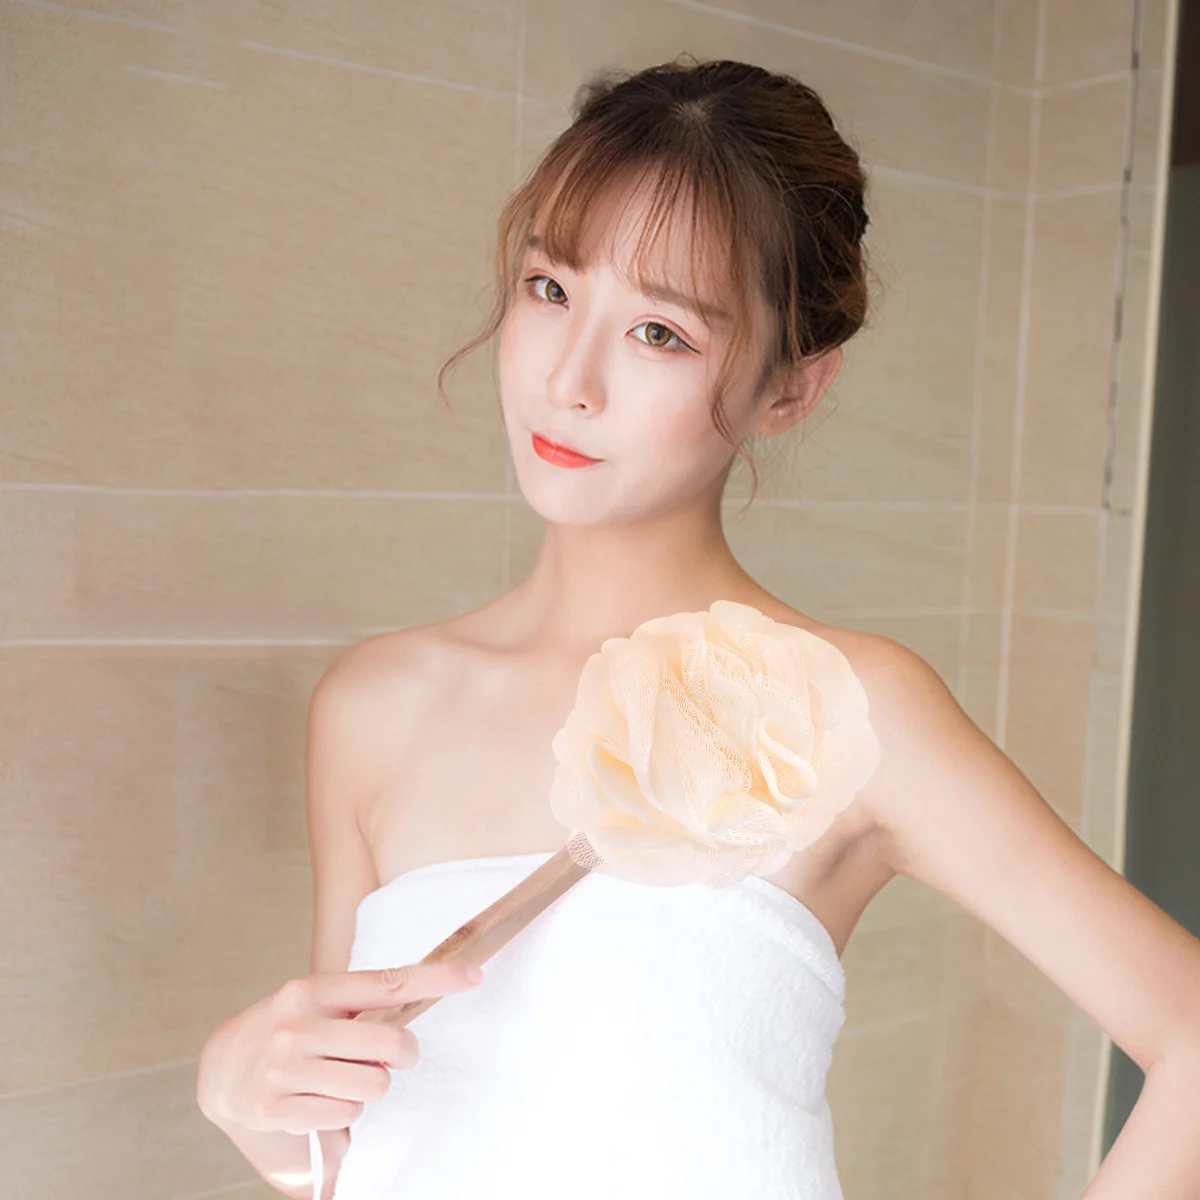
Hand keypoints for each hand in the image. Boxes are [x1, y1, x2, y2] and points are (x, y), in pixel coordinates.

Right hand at [197, 962, 482, 1134]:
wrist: (222, 1067)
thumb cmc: (289, 1029)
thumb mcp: (319, 1003)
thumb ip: (363, 1003)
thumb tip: (422, 1005)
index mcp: (313, 990)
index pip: (389, 982)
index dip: (437, 980)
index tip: (475, 976)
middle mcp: (297, 1025)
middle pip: (391, 1043)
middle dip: (404, 1054)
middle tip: (393, 1057)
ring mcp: (284, 1067)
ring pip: (373, 1086)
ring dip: (371, 1088)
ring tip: (346, 1080)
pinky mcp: (274, 1108)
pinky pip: (344, 1114)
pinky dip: (344, 1113)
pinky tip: (321, 1101)